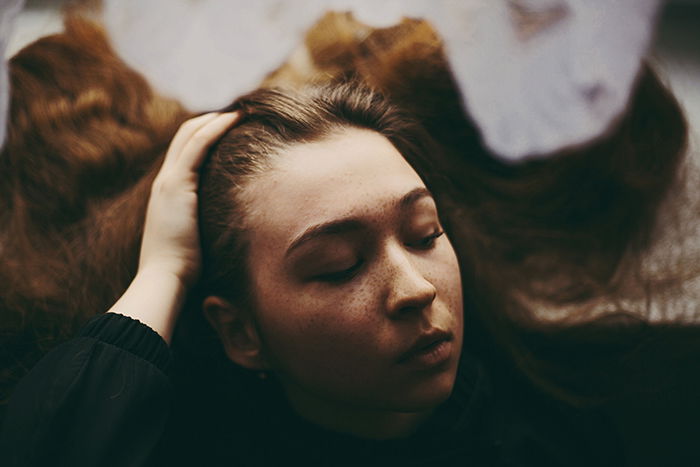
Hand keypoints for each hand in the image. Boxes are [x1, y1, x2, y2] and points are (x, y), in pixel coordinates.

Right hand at [108, 112, 238, 342]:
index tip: (229, 129)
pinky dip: (215, 129)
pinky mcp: (176, 185)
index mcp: (168, 195)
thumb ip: (205, 228)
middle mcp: (164, 183)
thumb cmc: (182, 270)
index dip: (204, 137)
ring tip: (241, 112)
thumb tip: (229, 231)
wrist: (164, 279)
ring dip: (216, 119)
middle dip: (210, 121)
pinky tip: (234, 120)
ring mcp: (168, 182)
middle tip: (238, 114)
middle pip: (184, 137)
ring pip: (190, 135)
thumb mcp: (194, 242)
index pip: (184, 154)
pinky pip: (197, 146)